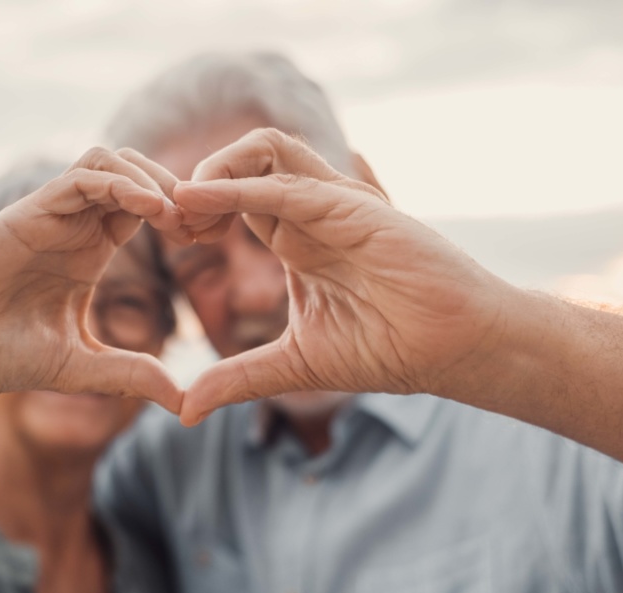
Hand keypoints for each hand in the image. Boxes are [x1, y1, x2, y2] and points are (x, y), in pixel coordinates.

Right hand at [0, 148, 183, 412]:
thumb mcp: (79, 367)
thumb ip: (130, 375)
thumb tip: (183, 401)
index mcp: (89, 251)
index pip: (147, 209)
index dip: (183, 215)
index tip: (211, 238)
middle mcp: (75, 225)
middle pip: (137, 174)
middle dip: (178, 189)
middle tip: (204, 224)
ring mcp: (53, 214)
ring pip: (112, 162)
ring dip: (152, 179)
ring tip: (178, 216)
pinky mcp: (31, 211)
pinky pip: (84, 176)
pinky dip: (121, 184)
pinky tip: (150, 211)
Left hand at [174, 129, 513, 424]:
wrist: (452, 351)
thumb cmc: (387, 350)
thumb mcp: (292, 365)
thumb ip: (237, 378)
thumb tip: (185, 411)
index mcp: (296, 239)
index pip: (234, 199)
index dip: (198, 210)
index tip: (173, 238)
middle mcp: (313, 213)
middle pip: (245, 161)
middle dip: (199, 181)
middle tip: (170, 220)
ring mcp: (335, 205)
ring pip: (267, 150)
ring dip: (216, 168)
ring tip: (184, 204)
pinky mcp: (355, 208)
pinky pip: (287, 183)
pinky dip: (239, 187)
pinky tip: (200, 200)